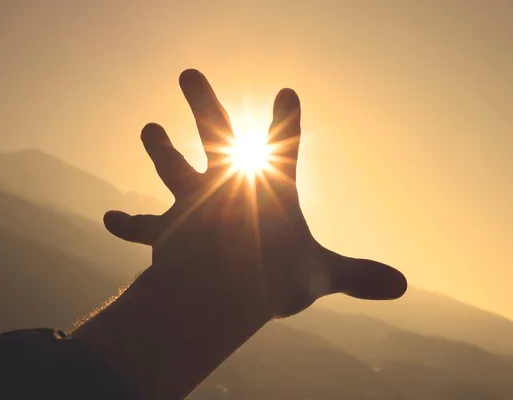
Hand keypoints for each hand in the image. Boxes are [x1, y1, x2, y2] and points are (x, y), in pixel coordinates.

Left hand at [103, 69, 405, 319]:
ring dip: (160, 147)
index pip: (285, 144)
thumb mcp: (321, 274)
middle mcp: (224, 185)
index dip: (286, 118)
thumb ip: (358, 276)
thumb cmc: (274, 277)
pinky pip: (141, 227)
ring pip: (172, 167)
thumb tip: (403, 287)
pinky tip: (109, 218)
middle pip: (212, 131)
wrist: (215, 292)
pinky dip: (127, 225)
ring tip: (149, 128)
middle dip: (202, 102)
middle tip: (187, 72)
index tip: (286, 91)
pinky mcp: (165, 229)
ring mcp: (191, 203)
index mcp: (266, 188)